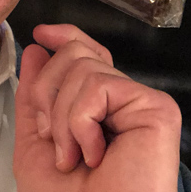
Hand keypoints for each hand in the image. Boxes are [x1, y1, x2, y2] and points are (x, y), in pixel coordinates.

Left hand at [14, 24, 180, 191]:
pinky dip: (81, 121)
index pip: (87, 53)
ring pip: (84, 66)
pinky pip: (100, 85)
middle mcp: (122, 101)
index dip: (64, 37)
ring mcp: (141, 103)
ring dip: (63, 118)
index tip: (40, 36)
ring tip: (76, 155)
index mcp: (98, 108)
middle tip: (54, 139)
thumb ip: (34, 97)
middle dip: (47, 92)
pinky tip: (95, 152)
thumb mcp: (35, 146)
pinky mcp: (156, 109)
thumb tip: (37, 50)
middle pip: (77, 52)